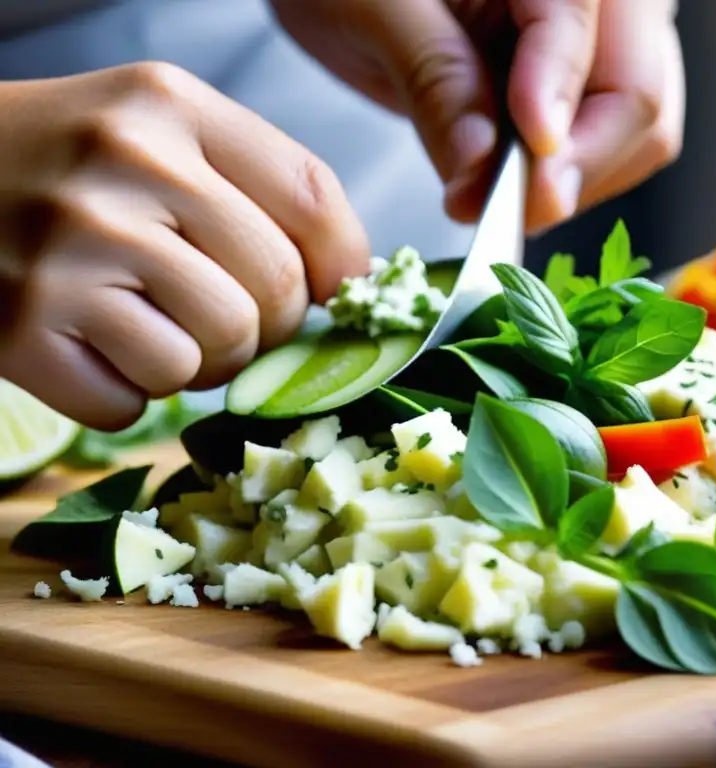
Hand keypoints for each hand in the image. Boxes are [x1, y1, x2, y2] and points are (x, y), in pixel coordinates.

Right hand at [0, 63, 368, 429]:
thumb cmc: (64, 167)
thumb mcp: (157, 133)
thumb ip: (252, 188)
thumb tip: (343, 284)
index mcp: (171, 107)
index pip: (313, 200)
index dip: (342, 266)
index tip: (331, 293)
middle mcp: (125, 167)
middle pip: (275, 294)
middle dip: (265, 329)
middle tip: (223, 319)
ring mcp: (71, 248)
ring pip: (212, 356)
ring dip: (197, 366)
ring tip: (151, 330)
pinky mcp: (24, 327)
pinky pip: (133, 404)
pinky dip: (125, 394)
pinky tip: (92, 349)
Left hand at [273, 0, 683, 233]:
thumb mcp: (372, 9)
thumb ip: (435, 80)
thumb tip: (481, 169)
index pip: (578, 30)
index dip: (552, 108)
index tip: (524, 181)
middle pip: (638, 95)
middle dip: (571, 168)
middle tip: (495, 213)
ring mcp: (610, 36)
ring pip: (640, 131)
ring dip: (570, 182)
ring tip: (487, 198)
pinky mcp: (595, 79)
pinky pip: (613, 145)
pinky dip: (565, 178)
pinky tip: (507, 185)